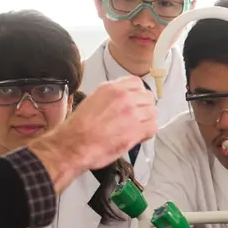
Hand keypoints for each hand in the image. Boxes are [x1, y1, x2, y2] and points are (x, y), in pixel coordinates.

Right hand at [31, 77, 156, 190]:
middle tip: (138, 118)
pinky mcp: (136, 130)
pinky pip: (152, 127)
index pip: (137, 83)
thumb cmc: (78, 128)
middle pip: (148, 97)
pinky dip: (147, 133)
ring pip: (153, 112)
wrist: (74, 144)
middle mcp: (124, 97)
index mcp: (111, 88)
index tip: (136, 102)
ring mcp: (132, 113)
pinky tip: (138, 137)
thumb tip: (122, 100)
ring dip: (147, 121)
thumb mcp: (92, 100)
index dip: (138, 94)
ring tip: (137, 129)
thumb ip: (110, 97)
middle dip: (144, 108)